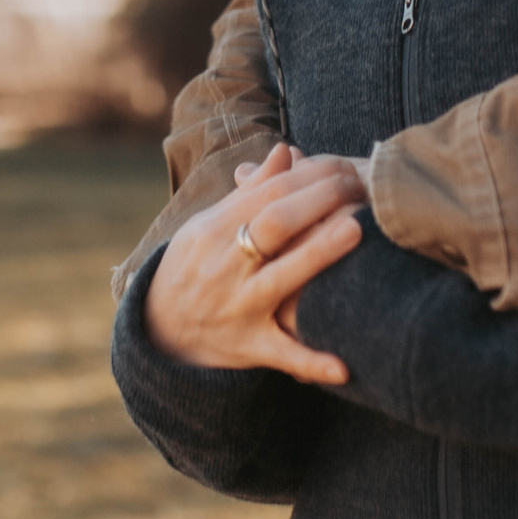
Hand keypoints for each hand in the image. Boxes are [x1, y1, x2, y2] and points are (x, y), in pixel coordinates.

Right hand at [144, 144, 366, 382]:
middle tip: (359, 186)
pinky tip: (345, 367)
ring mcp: (236, 307)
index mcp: (214, 230)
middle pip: (274, 223)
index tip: (343, 166)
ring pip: (279, 278)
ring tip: (357, 229)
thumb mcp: (210, 225)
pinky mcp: (248, 346)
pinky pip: (282, 355)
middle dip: (319, 199)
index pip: (266, 193)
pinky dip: (312, 363)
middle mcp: (224, 266)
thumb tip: (286, 151)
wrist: (158, 330)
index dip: (308, 175)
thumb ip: (251, 192)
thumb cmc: (195, 266)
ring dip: (318, 253)